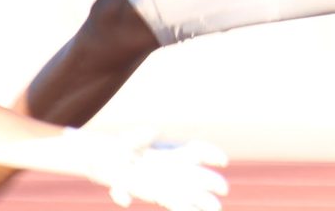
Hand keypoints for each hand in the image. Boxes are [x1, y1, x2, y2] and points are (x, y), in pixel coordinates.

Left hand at [100, 135, 228, 210]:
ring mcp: (169, 182)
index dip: (211, 154)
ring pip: (192, 192)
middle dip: (212, 182)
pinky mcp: (159, 195)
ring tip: (215, 209)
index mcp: (173, 150)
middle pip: (199, 175)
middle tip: (223, 190)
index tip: (222, 161)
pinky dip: (186, 208)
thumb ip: (141, 136)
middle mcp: (175, 166)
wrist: (111, 161)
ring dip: (203, 201)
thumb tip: (153, 131)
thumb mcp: (130, 138)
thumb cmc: (123, 146)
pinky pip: (177, 203)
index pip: (198, 151)